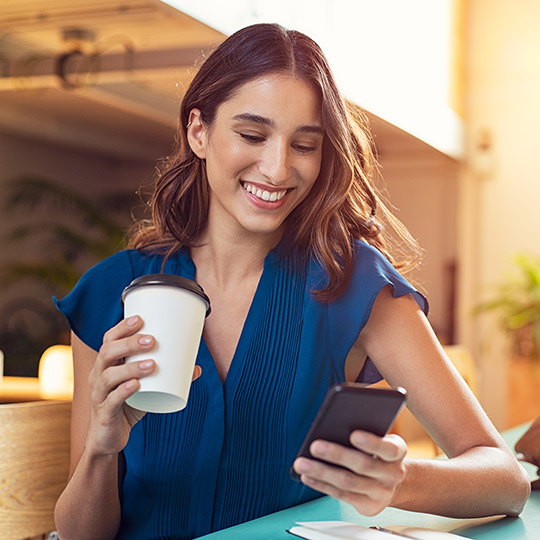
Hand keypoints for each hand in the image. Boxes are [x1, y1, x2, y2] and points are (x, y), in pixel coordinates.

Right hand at [86, 315, 201, 456]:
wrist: (109, 438)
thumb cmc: (127, 405)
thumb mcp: (147, 388)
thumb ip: (168, 377)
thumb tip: (196, 368)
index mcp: (107, 365)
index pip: (109, 340)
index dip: (122, 328)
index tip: (140, 319)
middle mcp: (98, 376)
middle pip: (107, 353)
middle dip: (129, 344)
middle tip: (152, 340)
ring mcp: (99, 395)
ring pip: (108, 376)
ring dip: (131, 367)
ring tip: (152, 364)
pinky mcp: (104, 414)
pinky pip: (111, 401)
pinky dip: (123, 392)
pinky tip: (135, 386)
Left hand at [293, 430, 406, 515]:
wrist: (391, 481)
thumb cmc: (377, 451)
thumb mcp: (378, 436)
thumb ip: (364, 427)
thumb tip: (333, 420)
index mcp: (397, 451)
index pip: (388, 448)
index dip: (372, 442)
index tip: (353, 435)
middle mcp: (392, 473)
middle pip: (363, 465)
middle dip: (336, 455)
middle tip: (315, 445)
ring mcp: (381, 492)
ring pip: (348, 482)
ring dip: (321, 472)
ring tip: (301, 463)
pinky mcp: (368, 506)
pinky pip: (341, 495)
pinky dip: (321, 485)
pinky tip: (307, 476)